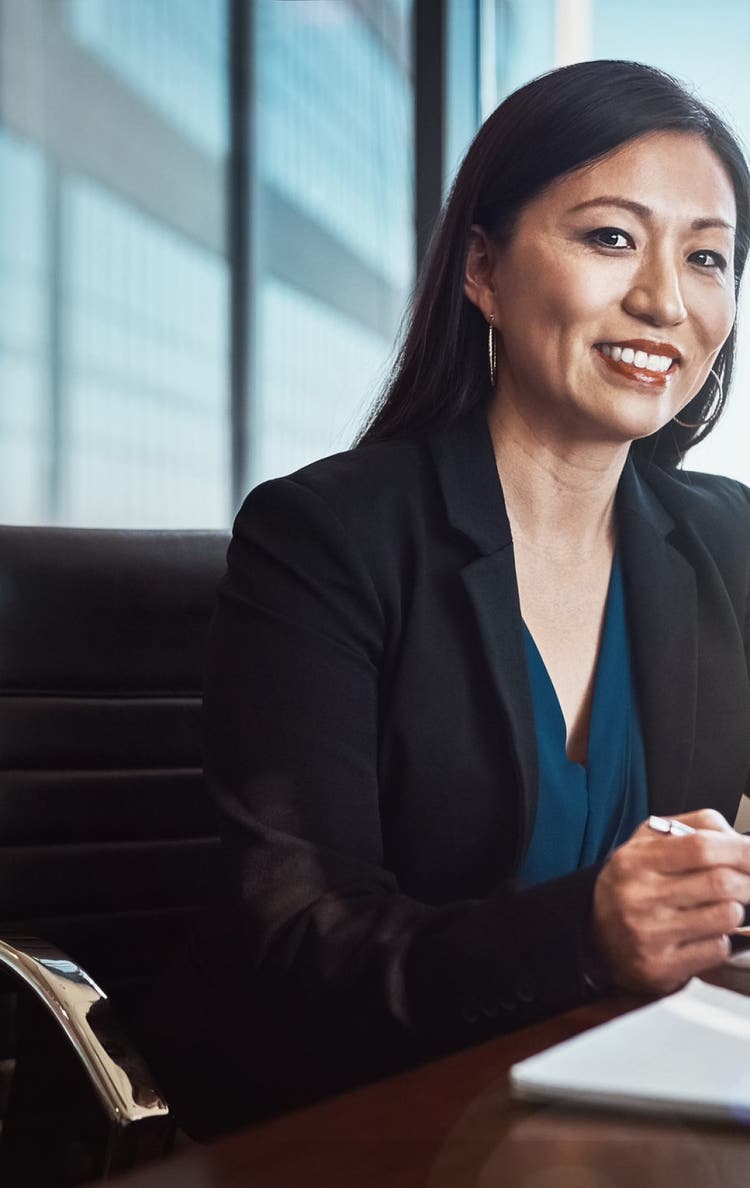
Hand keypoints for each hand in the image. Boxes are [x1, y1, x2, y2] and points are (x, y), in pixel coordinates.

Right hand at [592, 809, 749, 993]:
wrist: (596, 937)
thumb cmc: (632, 885)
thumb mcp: (647, 844)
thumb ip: (692, 828)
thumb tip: (737, 838)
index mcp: (635, 860)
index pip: (701, 846)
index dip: (740, 849)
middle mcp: (639, 896)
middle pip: (720, 882)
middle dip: (749, 881)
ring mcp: (650, 935)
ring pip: (725, 916)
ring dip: (735, 910)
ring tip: (722, 907)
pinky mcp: (661, 967)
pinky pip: (717, 949)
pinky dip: (721, 939)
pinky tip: (703, 934)